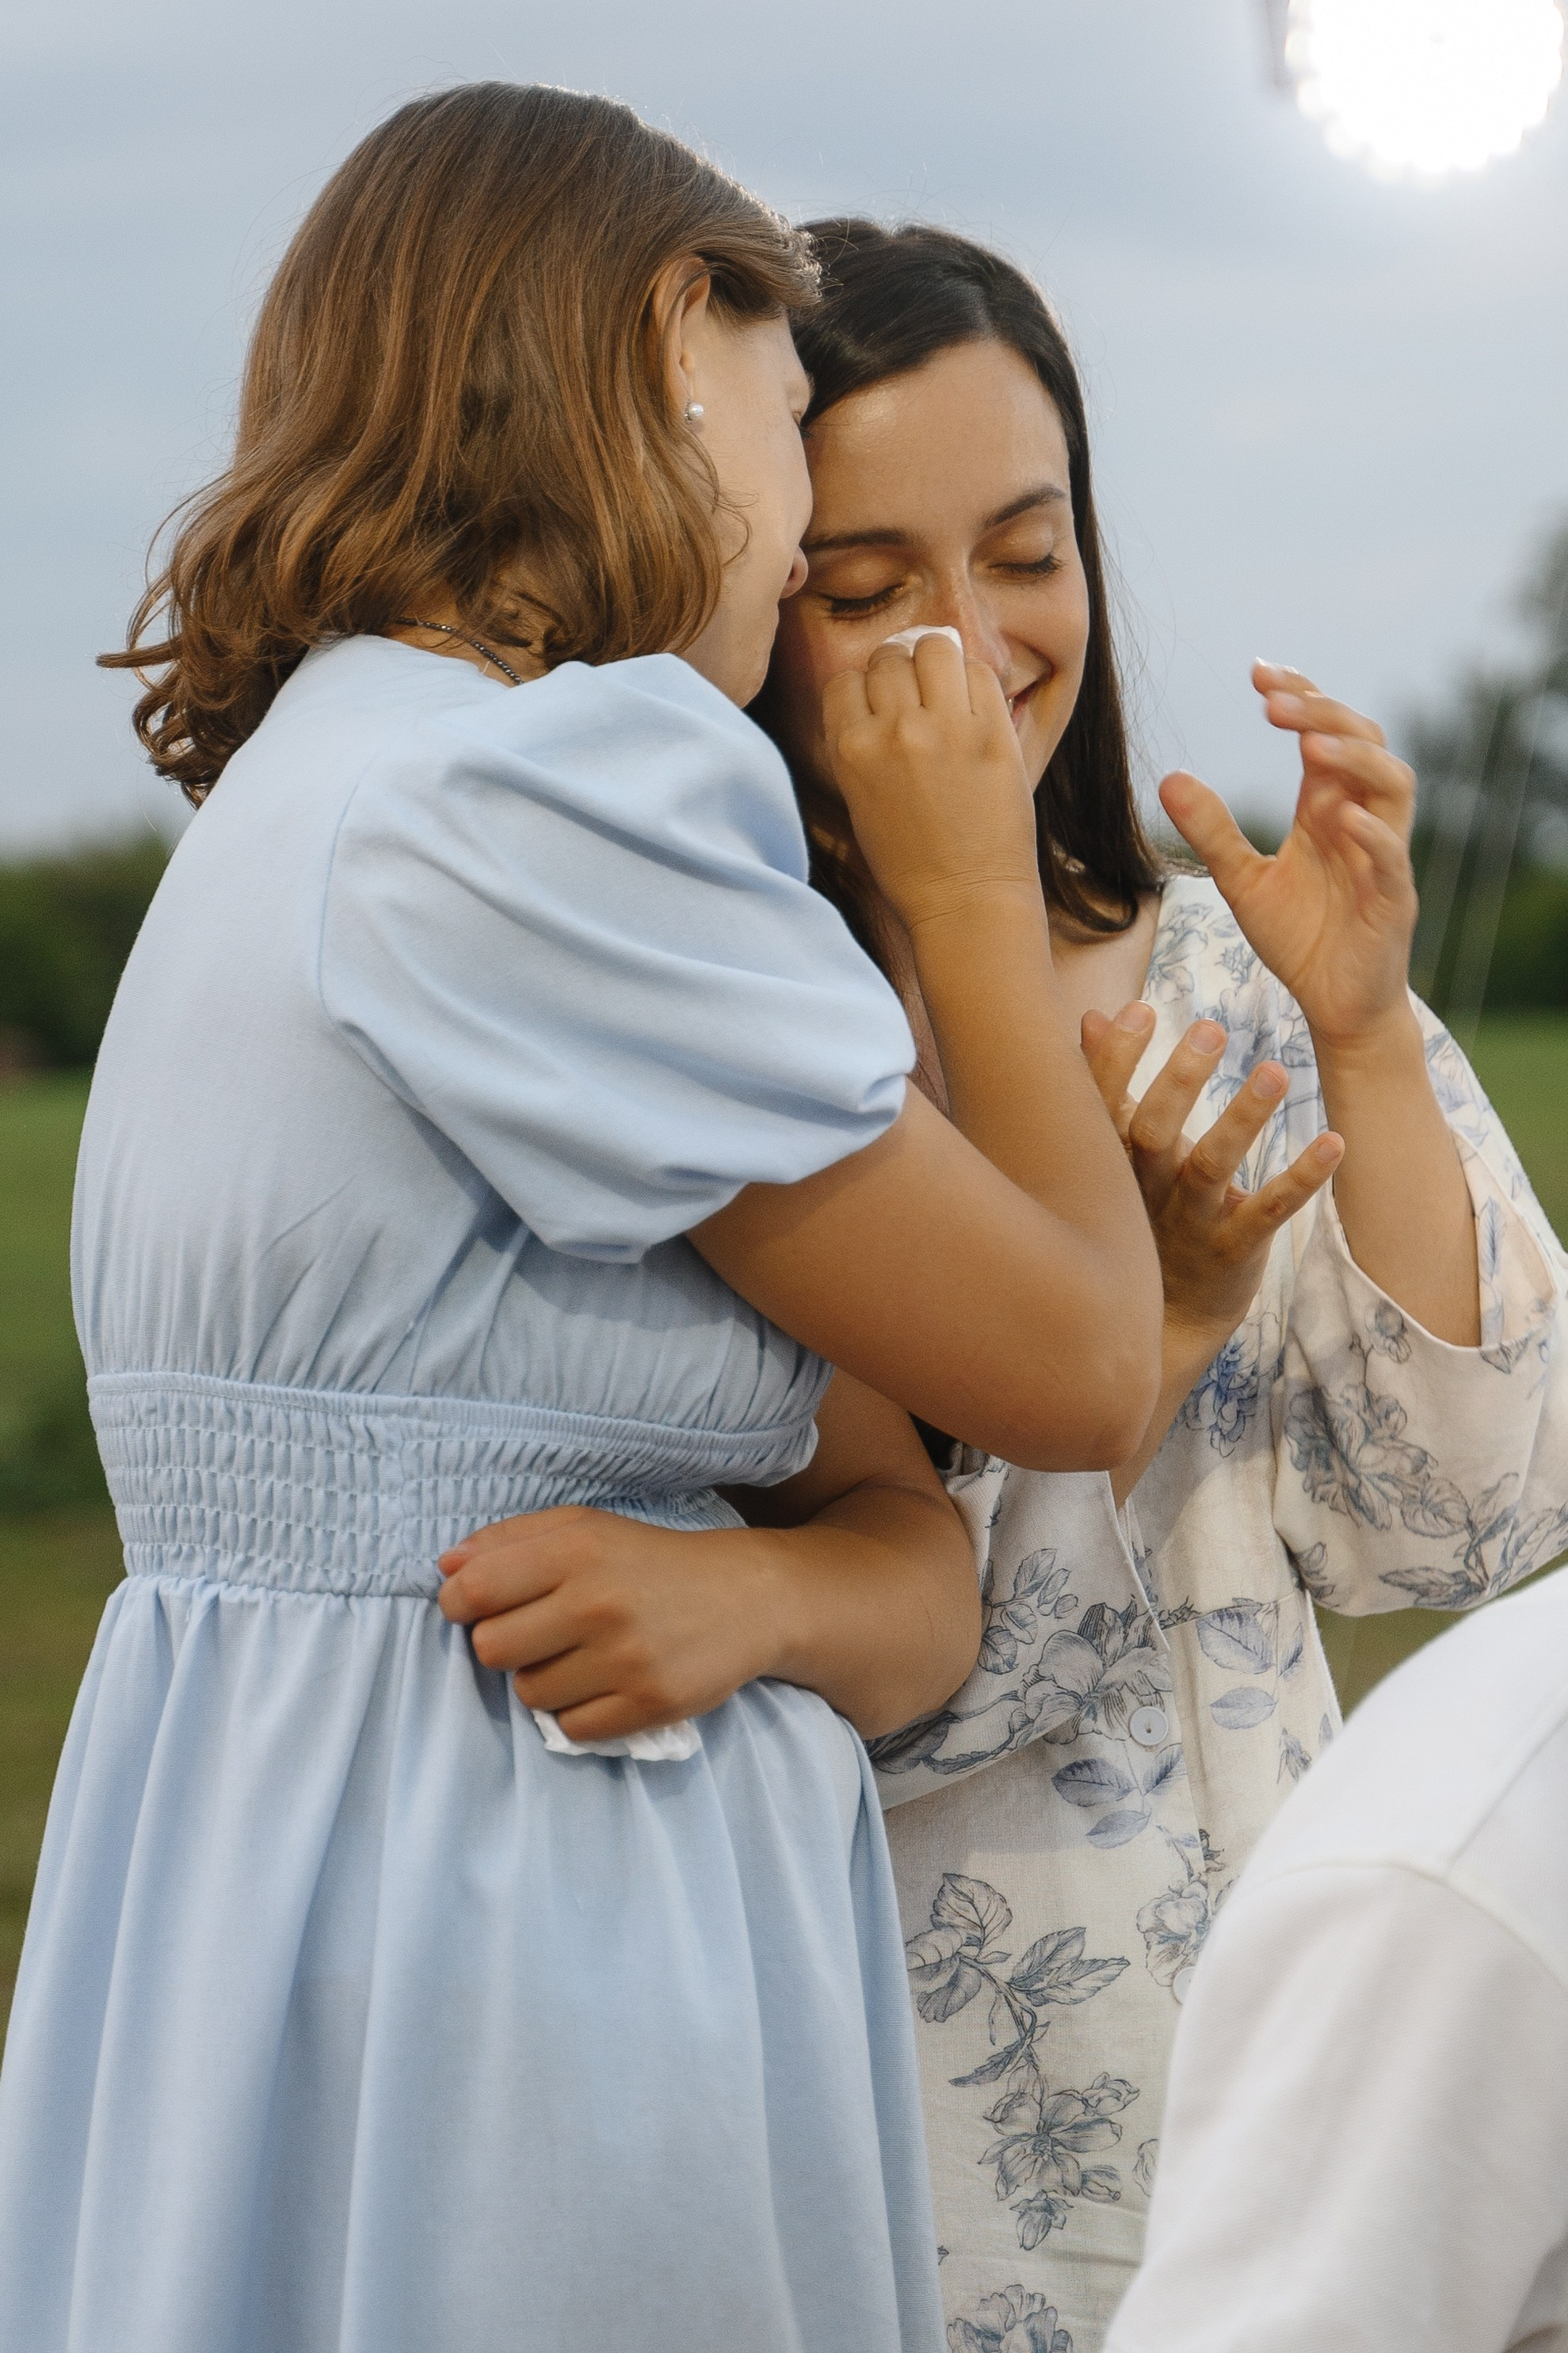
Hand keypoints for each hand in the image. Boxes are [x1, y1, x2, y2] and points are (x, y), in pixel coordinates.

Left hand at [438, 1507, 779, 1743]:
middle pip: (491, 1650)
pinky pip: (571, 1728)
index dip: (458, 1604)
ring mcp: (625, 1658)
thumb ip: (509, 1540)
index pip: (475, 1590)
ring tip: (579, 1657)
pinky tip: (605, 1683)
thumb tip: (445, 1569)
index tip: (473, 1608)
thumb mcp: (584, 1528)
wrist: (746, 1596)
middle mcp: (598, 1602)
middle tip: (537, 1633)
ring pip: (529, 1694)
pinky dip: (578, 1712)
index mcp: (575, 1550)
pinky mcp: (650, 1704)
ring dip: (543, 1679)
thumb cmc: (649, 1560)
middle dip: (502, 1645)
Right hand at [820, 631, 1040, 934]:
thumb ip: (861, 745)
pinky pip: (980, 671)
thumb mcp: (861, 802)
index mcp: (850, 751)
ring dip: (939, 660)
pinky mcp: (992, 733)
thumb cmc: (911, 865)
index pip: (845, 680)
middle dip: (902, 670)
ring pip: (933, 645)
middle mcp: (892, 731)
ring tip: (949, 689)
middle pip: (888, 657)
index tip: (883, 704)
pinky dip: (976, 680)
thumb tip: (877, 691)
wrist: (966, 902)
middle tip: (921, 696)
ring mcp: (944, 728)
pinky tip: (977, 708)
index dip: (865, 687)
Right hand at [1083, 1006, 1343, 1354]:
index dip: (1115, 1061)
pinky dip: (1301, 1179)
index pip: (1103, 1107)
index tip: (1140, 1009)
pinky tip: (1333, 1142)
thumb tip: (1087, 1015)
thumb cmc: (1141, 1213)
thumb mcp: (1114, 1156)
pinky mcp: (1235, 1250)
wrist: (1164, 1320)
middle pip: (1153, 1135)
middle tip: (1211, 1028)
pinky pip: (1269, 1212)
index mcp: (1111, 1164)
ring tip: (1276, 1071)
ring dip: (1243, 1119)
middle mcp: (1144, 1192)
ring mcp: (1189, 1223)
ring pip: (1212, 1169)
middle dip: (1178, 1082)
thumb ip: (1103, 1087)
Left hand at [1159, 662, 1418, 1051]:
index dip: (1300, 697)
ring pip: (1394, 784)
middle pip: (1363, 741)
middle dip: (1322, 712)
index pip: (1325, 733)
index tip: (1257, 671)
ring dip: (1356, 758)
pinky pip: (1393, 857)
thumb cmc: (1300, 940)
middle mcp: (1363, 820)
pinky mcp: (1392, 901)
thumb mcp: (1243, 882)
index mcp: (1328, 808)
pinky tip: (1342, 816)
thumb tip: (1169, 776)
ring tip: (1310, 743)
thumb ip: (1212, 831)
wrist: (1336, 1006)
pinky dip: (1373, 833)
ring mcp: (1383, 857)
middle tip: (1272, 700)